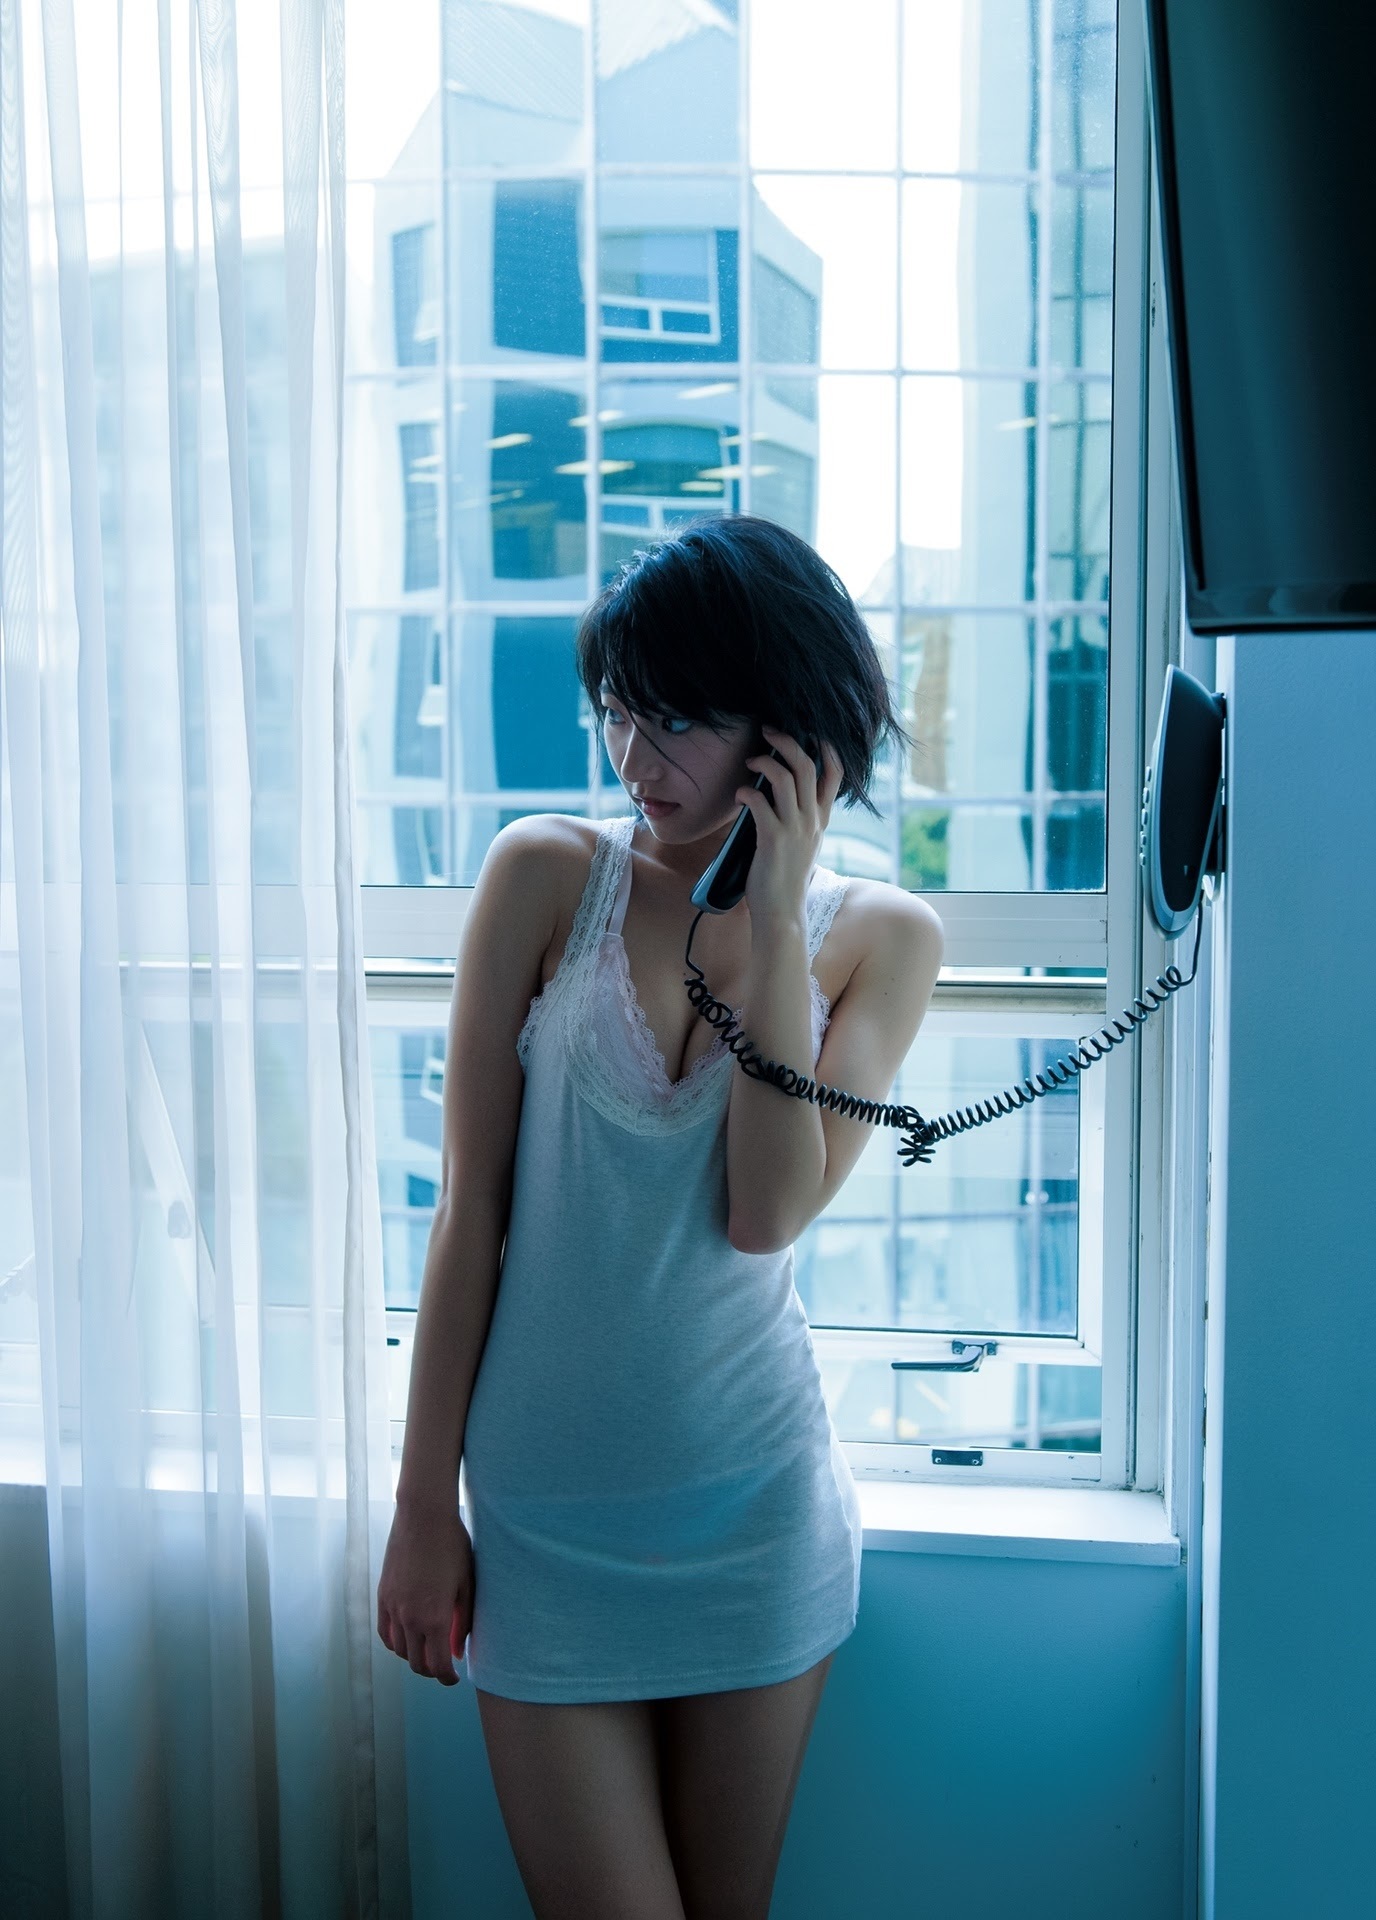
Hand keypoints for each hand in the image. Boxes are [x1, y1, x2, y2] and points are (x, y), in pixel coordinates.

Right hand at [376, 1499, 473, 1686]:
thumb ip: (463, 1621)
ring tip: (428, 1650)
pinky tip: (407, 1638)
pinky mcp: (383, 1595)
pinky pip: (385, 1632)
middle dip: (432, 1671)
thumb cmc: (452, 1546)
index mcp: (435, 1618)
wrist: (423, 1516)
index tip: (454, 1678)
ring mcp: (393, 1607)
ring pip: (399, 1650)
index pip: (438, 1665)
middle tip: (444, 1665)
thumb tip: (458, 1650)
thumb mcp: (466, 1584)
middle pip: (416, 1663)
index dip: (447, 1678)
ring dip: (414, 1657)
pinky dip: (395, 1643)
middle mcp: (410, 1618)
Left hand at [735, 727, 842, 926]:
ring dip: (764, 762)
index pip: (835, 774)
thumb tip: (774, 792)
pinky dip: (746, 791)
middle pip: (807, 765)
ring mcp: (794, 828)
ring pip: (784, 777)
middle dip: (787, 741)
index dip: (826, 747)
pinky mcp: (773, 838)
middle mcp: (812, 820)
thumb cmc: (784, 878)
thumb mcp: (801, 844)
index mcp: (821, 819)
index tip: (810, 731)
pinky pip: (759, 801)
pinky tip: (739, 795)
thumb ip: (797, 818)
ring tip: (750, 762)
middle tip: (768, 732)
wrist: (782, 912)